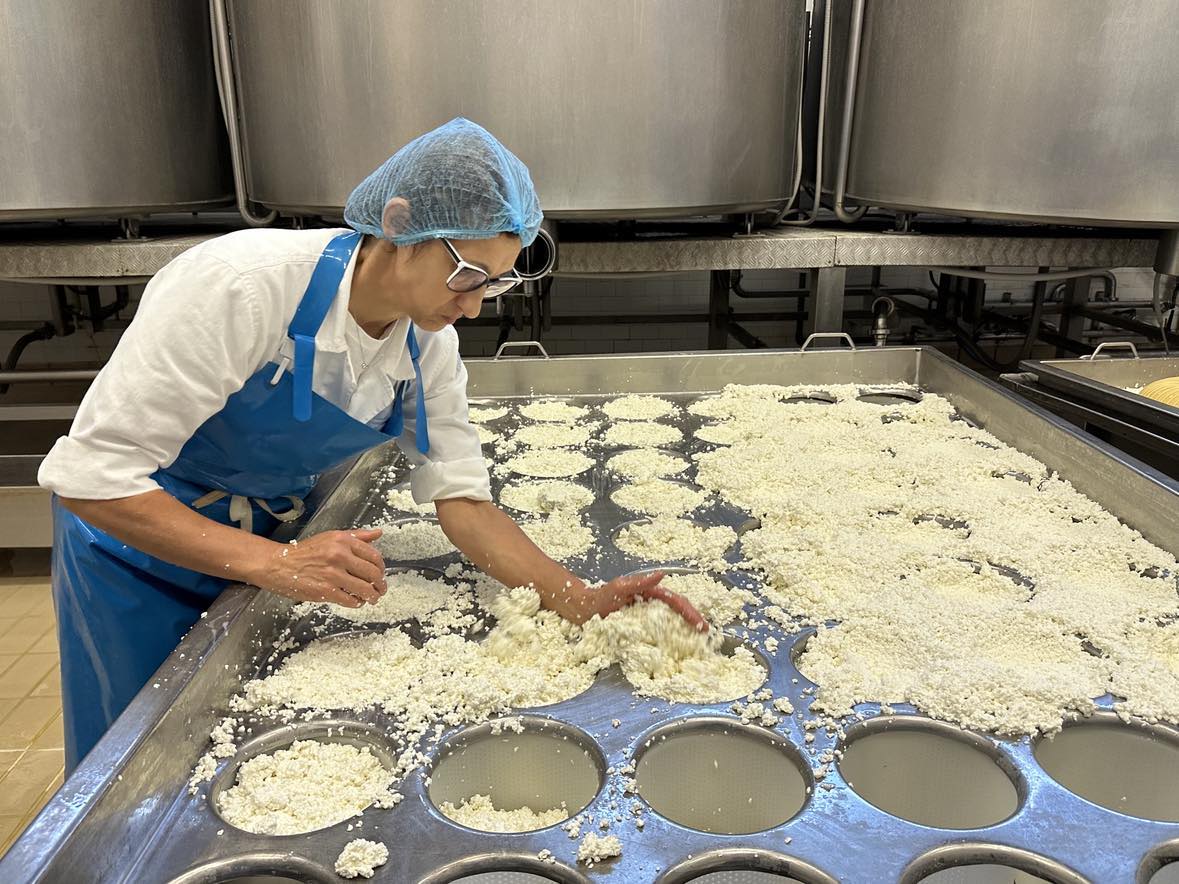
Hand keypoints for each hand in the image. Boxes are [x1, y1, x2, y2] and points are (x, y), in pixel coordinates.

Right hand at [252, 528, 387, 607]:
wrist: (278, 564)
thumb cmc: (305, 551)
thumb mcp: (331, 537)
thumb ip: (357, 536)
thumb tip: (378, 534)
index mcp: (343, 541)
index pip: (374, 556)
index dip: (381, 568)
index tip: (381, 574)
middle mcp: (339, 555)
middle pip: (373, 574)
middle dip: (380, 585)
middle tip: (380, 589)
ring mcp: (332, 574)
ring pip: (364, 589)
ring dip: (372, 596)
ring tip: (372, 598)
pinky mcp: (325, 590)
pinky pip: (350, 600)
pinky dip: (357, 603)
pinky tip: (356, 601)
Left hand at [568, 571, 707, 631]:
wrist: (582, 610)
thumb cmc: (599, 597)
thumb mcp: (619, 587)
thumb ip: (640, 581)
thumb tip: (662, 574)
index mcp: (650, 593)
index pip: (676, 602)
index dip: (690, 613)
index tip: (701, 625)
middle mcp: (651, 605)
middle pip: (677, 613)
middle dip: (693, 623)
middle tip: (705, 637)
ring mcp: (645, 618)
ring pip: (670, 624)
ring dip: (684, 633)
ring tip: (696, 645)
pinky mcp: (638, 630)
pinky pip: (657, 636)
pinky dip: (669, 642)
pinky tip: (675, 652)